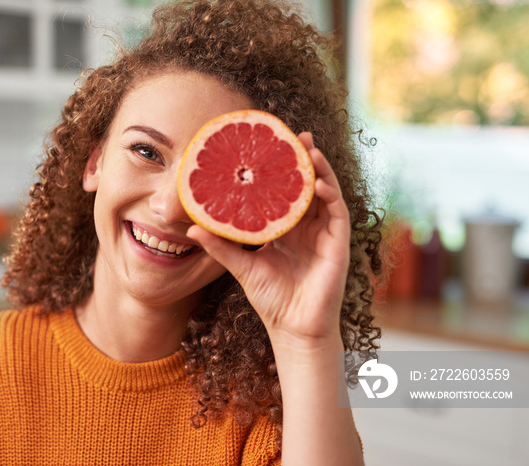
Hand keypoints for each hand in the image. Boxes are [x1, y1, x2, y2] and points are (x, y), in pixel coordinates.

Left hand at [187, 132, 350, 346]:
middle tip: (295, 134)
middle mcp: (307, 227)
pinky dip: (330, 193)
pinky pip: (337, 212)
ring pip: (325, 192)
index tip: (270, 146)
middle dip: (303, 159)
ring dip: (320, 168)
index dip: (281, 170)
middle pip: (307, 185)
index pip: (285, 192)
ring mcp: (324, 234)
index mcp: (286, 230)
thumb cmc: (271, 299)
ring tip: (309, 147)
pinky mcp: (338, 244)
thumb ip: (220, 247)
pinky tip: (319, 180)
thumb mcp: (242, 267)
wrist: (293, 327)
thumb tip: (190, 230)